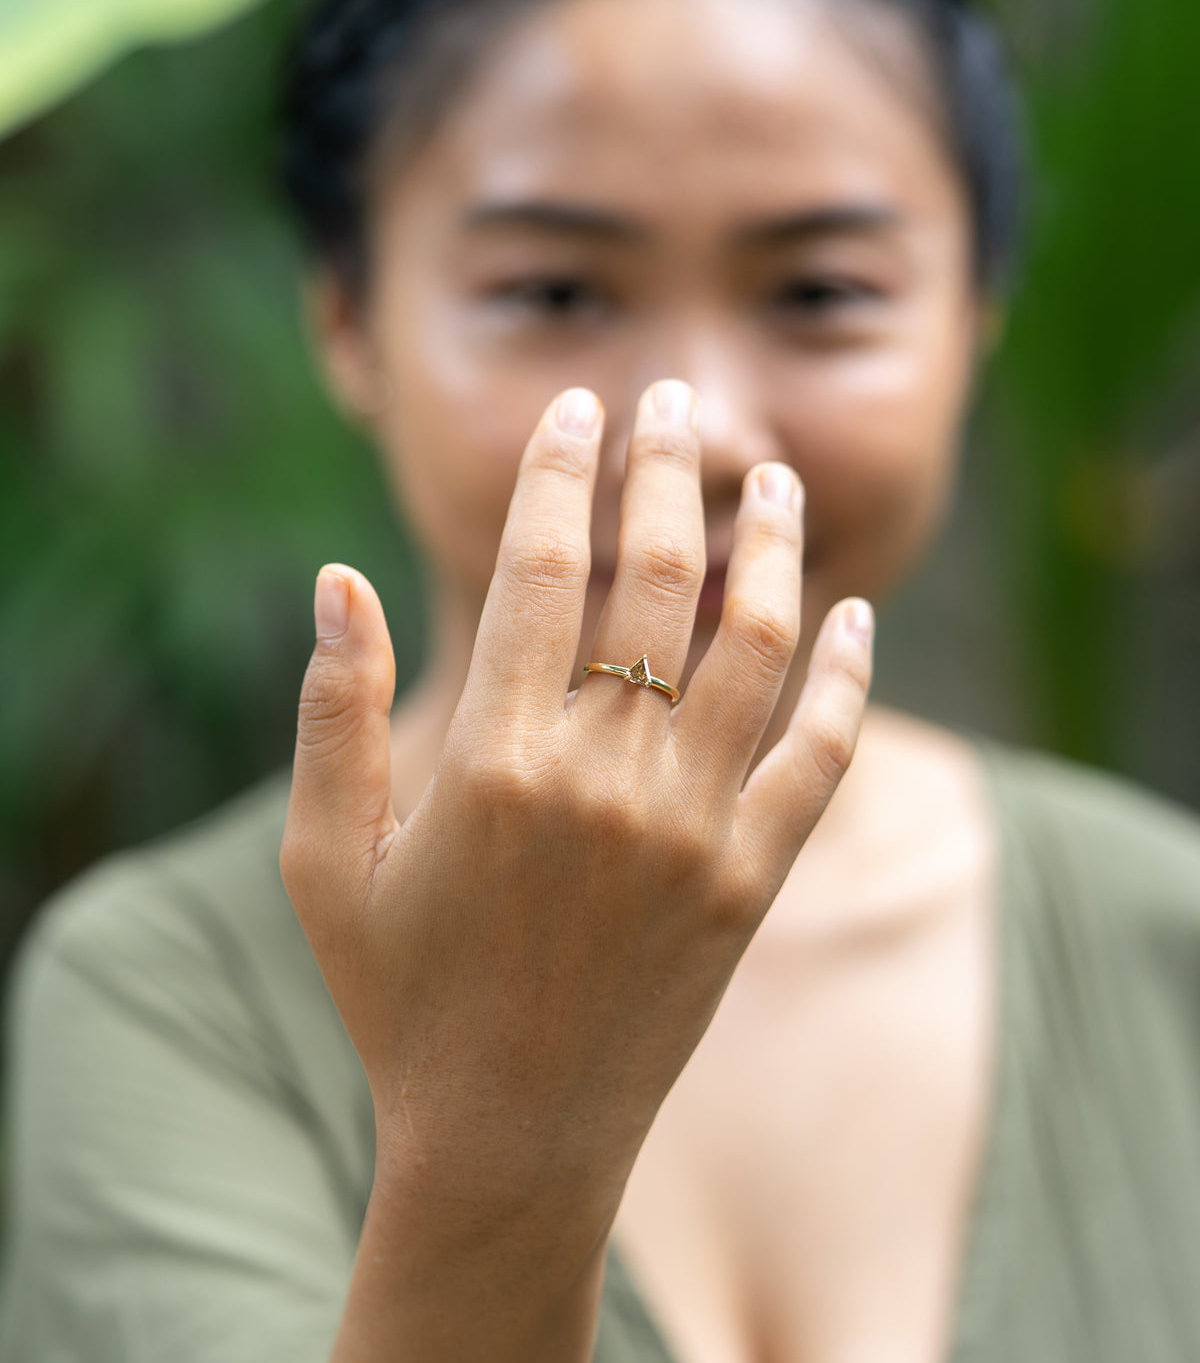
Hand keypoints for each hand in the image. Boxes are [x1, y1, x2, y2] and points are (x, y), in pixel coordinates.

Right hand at [282, 379, 872, 1240]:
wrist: (509, 1141)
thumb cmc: (400, 998)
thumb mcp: (326, 862)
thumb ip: (333, 713)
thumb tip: (337, 577)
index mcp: (492, 760)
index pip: (541, 569)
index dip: (561, 473)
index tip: (580, 408)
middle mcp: (602, 779)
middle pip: (655, 579)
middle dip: (663, 471)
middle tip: (672, 403)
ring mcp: (690, 831)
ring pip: (756, 646)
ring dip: (774, 548)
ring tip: (774, 481)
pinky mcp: (751, 883)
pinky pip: (822, 758)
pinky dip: (850, 680)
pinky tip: (859, 617)